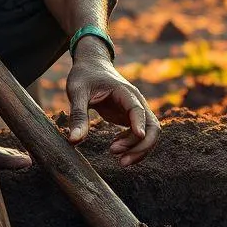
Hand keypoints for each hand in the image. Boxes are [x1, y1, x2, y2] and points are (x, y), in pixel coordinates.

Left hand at [64, 44, 159, 165]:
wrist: (92, 65)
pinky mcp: (131, 117)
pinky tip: (116, 148)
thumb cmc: (84, 76)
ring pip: (150, 133)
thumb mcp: (77, 92)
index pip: (137, 109)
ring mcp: (136, 110)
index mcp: (125, 92)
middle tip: (120, 160)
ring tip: (119, 160)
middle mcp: (136, 101)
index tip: (138, 137)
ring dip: (139, 149)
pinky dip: (133, 146)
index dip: (139, 124)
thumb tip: (74, 141)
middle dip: (142, 146)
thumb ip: (77, 116)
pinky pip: (140, 135)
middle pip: (152, 126)